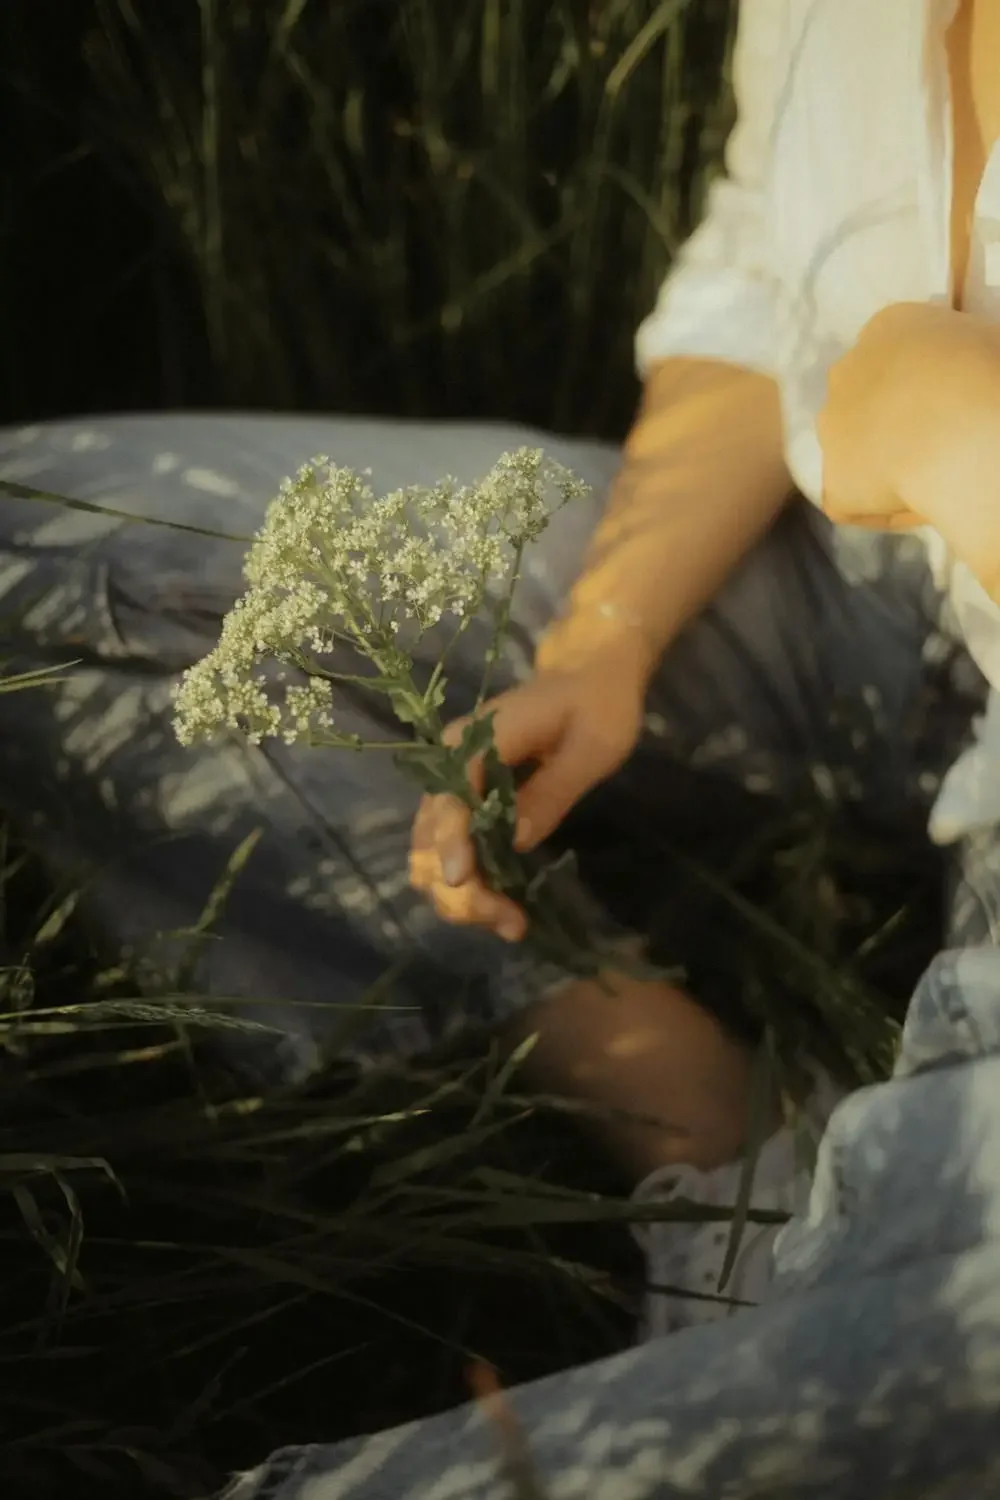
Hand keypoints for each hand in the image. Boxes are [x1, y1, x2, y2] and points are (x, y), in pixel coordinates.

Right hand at [408, 616, 651, 941]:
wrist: (589, 674)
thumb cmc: (598, 706)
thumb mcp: (592, 748)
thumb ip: (551, 792)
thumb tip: (517, 840)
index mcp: (477, 741)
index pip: (451, 800)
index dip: (453, 844)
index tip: (462, 882)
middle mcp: (450, 762)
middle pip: (431, 836)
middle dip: (460, 887)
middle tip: (510, 922)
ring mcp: (452, 782)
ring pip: (431, 850)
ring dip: (460, 893)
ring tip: (508, 921)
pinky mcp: (463, 798)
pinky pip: (449, 846)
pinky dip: (467, 880)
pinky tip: (500, 903)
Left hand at [819, 301, 999, 592]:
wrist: (967, 421)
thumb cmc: (991, 369)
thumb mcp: (986, 342)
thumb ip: (965, 357)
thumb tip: (973, 381)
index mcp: (890, 326)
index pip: (895, 360)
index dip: (922, 390)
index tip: (953, 409)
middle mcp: (847, 369)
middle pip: (864, 402)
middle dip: (892, 425)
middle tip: (939, 448)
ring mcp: (832, 425)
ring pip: (854, 451)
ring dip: (883, 466)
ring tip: (934, 480)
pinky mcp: (833, 480)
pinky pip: (854, 503)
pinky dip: (885, 511)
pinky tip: (924, 507)